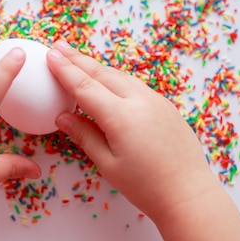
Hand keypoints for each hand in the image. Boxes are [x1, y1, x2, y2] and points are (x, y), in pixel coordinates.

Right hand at [46, 40, 215, 221]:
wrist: (188, 194)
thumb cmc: (147, 186)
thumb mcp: (108, 164)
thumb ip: (85, 136)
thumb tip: (63, 118)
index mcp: (121, 116)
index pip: (85, 86)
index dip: (65, 70)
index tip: (51, 56)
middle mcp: (140, 101)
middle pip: (102, 73)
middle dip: (78, 59)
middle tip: (59, 46)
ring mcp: (156, 100)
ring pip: (120, 76)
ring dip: (97, 66)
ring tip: (78, 58)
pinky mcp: (165, 106)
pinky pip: (135, 84)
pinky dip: (116, 77)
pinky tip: (107, 78)